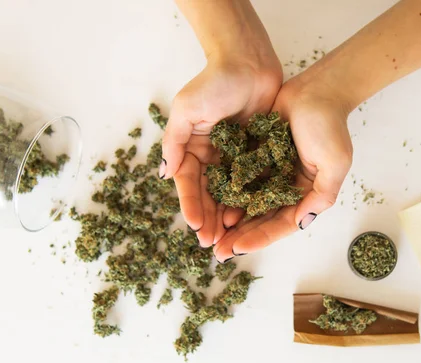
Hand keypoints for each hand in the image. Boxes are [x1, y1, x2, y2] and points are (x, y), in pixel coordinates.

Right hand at [161, 55, 281, 247]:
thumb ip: (175, 143)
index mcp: (192, 147)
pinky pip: (252, 181)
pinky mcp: (256, 153)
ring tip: (229, 238)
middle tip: (212, 243)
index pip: (189, 183)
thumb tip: (165, 177)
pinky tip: (251, 217)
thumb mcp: (187, 110)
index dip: (191, 206)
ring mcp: (234, 155)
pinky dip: (250, 200)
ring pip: (230, 193)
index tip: (195, 226)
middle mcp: (211, 155)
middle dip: (209, 219)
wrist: (248, 61)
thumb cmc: (214, 82)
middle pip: (209, 194)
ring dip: (228, 216)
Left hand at [213, 67, 353, 261]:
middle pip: (261, 219)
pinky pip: (239, 179)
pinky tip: (211, 202)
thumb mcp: (334, 164)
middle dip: (240, 236)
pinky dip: (227, 192)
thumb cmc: (329, 127)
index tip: (237, 248)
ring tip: (211, 233)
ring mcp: (271, 174)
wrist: (317, 90)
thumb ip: (321, 195)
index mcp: (306, 195)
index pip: (281, 224)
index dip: (259, 238)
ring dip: (230, 219)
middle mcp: (287, 189)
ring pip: (247, 203)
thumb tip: (301, 222)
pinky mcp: (257, 158)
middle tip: (218, 252)